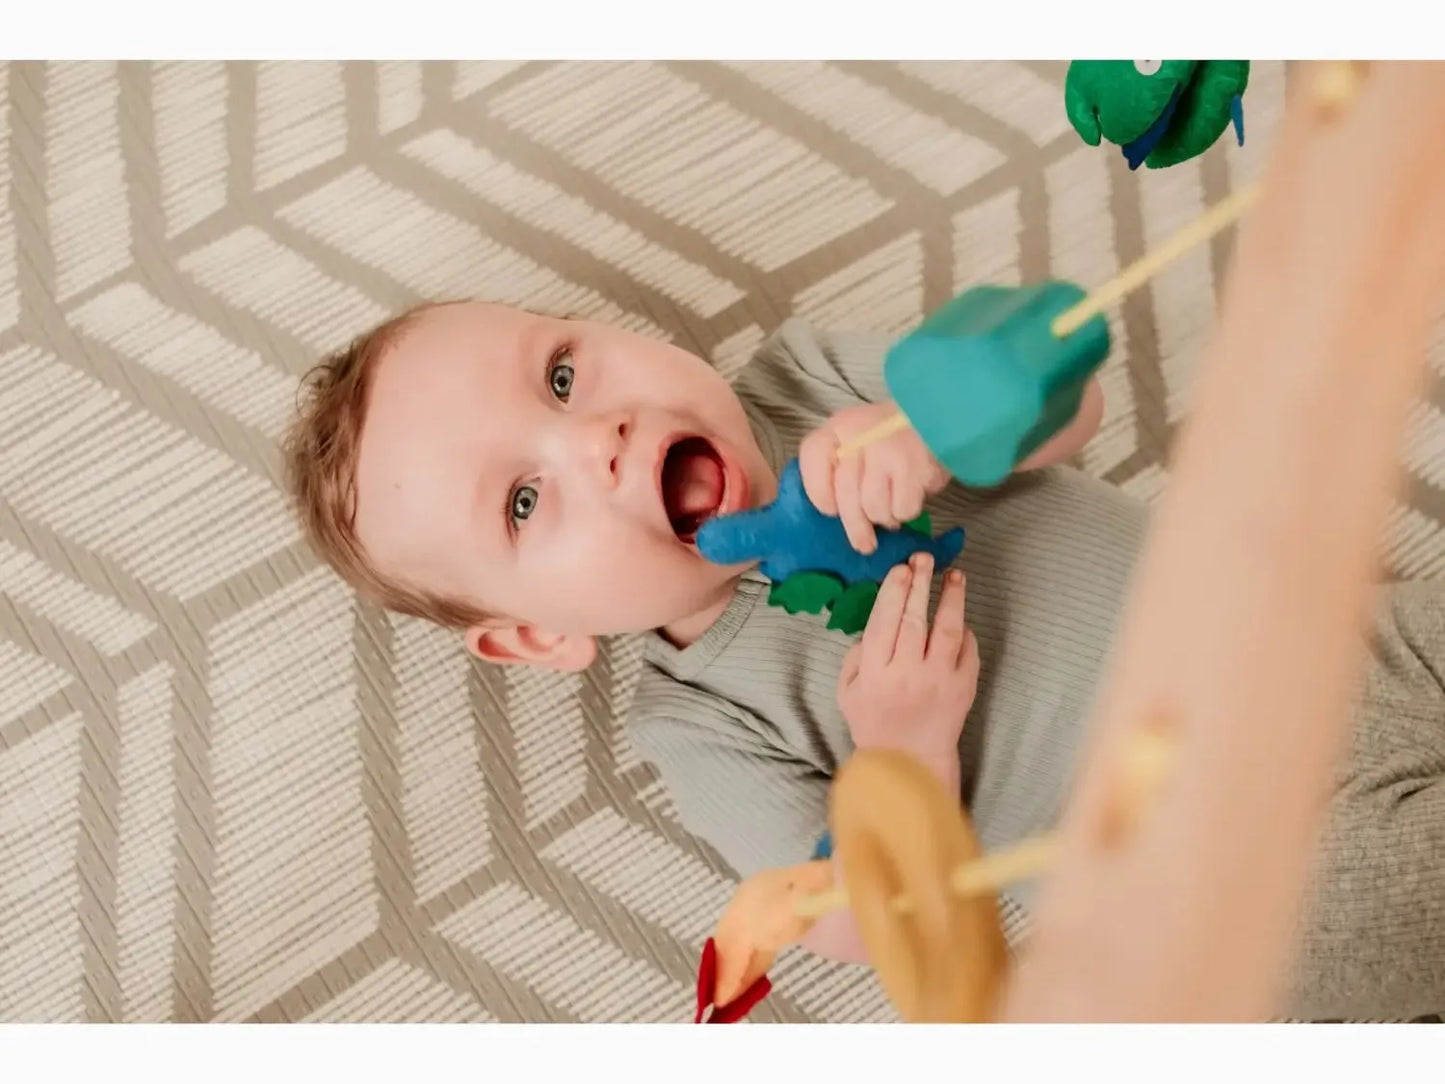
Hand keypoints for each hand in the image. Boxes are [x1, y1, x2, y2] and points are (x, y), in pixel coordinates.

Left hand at [798, 400, 949, 554]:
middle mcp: (858, 433)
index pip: (812, 458)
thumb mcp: (858, 443)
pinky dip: (905, 511)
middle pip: (844, 493)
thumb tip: (833, 515)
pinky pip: (900, 508)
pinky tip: (909, 497)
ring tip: (892, 508)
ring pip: (872, 506)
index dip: (819, 492)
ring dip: (884, 516)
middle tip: (864, 544)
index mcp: (838, 426)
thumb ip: (839, 470)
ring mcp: (884, 448)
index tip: (831, 509)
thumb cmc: (892, 440)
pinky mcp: (909, 464)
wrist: (940, 419)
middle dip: (855, 526)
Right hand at [836, 553, 979, 767]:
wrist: (911, 762)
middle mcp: (908, 673)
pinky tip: (960, 616)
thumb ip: (855, 656)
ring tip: (953, 575)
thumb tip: (873, 624)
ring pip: (947, 629)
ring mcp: (939, 680)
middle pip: (915, 619)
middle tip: (923, 559)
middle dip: (920, 584)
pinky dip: (965, 630)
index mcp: (876, 673)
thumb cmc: (874, 723)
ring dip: (951, 598)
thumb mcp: (848, 692)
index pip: (884, 622)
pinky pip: (968, 650)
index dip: (894, 591)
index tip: (900, 569)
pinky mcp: (964, 688)